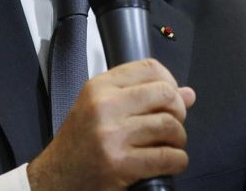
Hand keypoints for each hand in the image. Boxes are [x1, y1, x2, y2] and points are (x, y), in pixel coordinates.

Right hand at [27, 58, 195, 190]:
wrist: (56, 178)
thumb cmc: (81, 142)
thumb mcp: (101, 108)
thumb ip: (141, 96)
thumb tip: (188, 94)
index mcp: (100, 87)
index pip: (149, 68)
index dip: (170, 81)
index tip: (171, 96)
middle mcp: (105, 107)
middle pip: (165, 94)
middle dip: (179, 110)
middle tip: (174, 123)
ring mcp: (112, 136)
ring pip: (169, 125)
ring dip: (179, 138)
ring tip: (171, 144)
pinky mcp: (120, 164)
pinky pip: (167, 157)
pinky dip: (178, 160)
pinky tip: (171, 162)